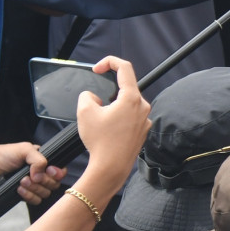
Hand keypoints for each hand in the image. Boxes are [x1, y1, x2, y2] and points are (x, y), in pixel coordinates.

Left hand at [0, 142, 65, 204]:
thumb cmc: (5, 155)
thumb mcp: (26, 149)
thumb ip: (39, 159)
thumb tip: (41, 175)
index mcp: (44, 162)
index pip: (60, 171)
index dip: (58, 173)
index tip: (50, 170)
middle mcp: (40, 175)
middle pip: (54, 184)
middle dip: (44, 181)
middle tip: (30, 175)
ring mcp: (32, 186)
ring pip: (45, 193)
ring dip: (34, 188)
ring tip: (22, 181)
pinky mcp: (23, 196)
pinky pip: (35, 201)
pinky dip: (28, 196)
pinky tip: (19, 188)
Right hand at [77, 57, 151, 190]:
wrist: (110, 168)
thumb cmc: (100, 142)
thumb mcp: (85, 112)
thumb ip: (87, 96)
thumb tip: (93, 97)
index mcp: (131, 98)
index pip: (125, 68)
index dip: (110, 62)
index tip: (98, 68)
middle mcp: (142, 106)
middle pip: (125, 89)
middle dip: (108, 94)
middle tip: (95, 108)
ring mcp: (145, 119)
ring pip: (127, 105)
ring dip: (113, 108)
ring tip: (101, 125)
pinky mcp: (143, 130)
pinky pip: (130, 117)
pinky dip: (119, 119)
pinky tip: (109, 133)